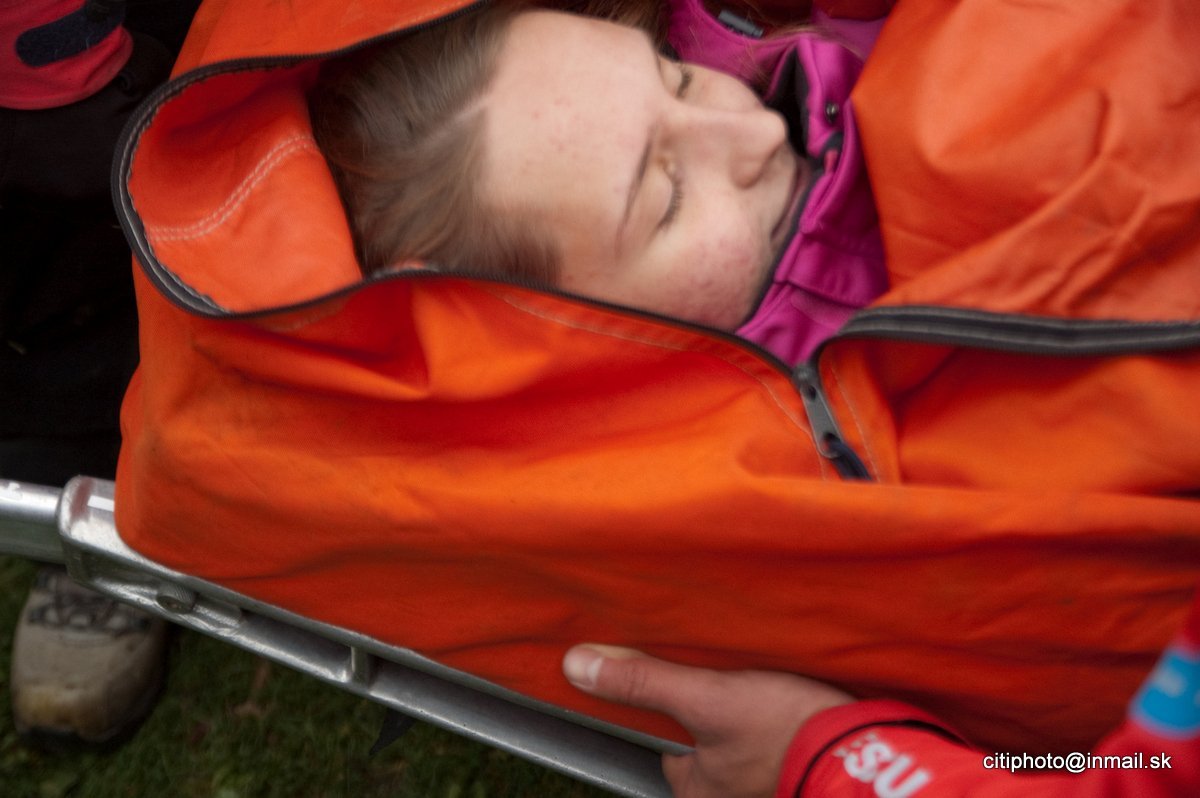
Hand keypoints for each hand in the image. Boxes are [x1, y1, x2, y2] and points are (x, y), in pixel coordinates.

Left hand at [563, 645, 851, 797]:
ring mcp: (759, 779)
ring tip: (750, 675)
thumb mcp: (706, 698)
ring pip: (730, 730)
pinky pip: (762, 729)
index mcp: (695, 789)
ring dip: (738, 702)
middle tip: (722, 672)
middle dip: (706, 703)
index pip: (661, 742)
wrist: (867, 743)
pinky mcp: (791, 760)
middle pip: (697, 735)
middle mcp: (724, 792)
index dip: (664, 703)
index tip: (677, 674)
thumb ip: (642, 682)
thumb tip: (576, 665)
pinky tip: (774, 685)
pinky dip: (764, 706)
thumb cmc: (784, 729)